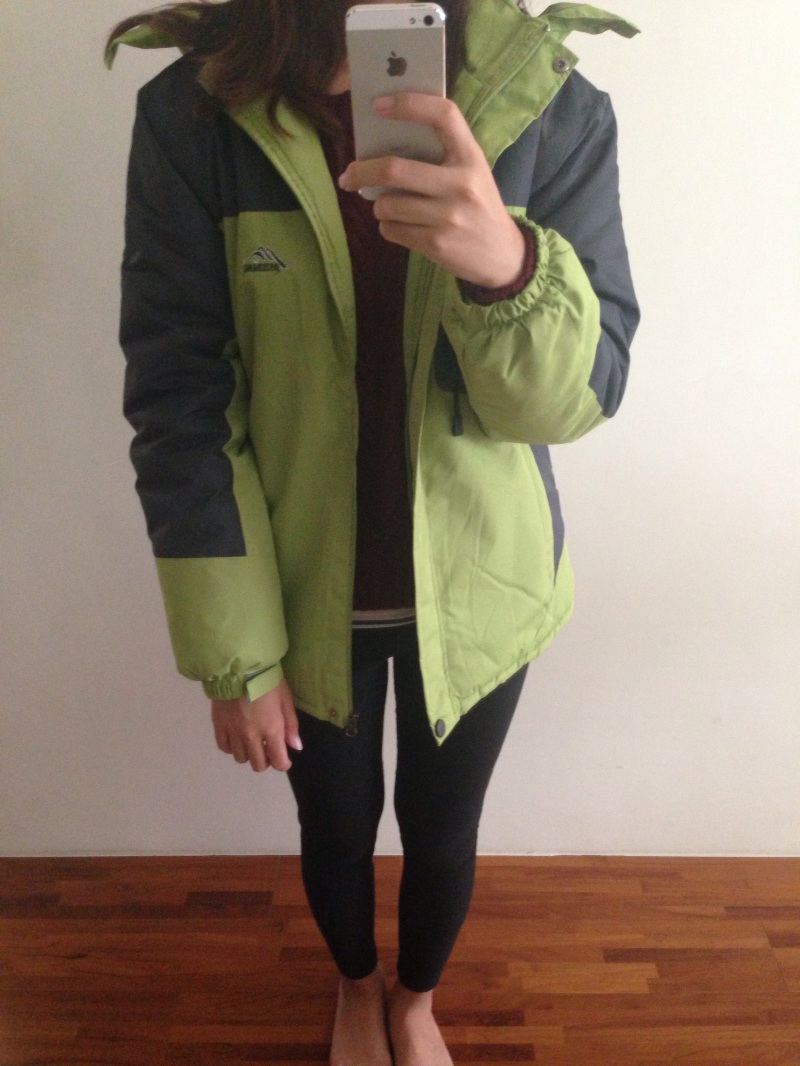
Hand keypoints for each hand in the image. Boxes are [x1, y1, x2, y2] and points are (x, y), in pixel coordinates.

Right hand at [211, 679, 301, 772]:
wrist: (239, 666)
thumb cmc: (267, 681)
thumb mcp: (286, 700)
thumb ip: (291, 726)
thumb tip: (296, 747)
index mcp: (271, 729)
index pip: (278, 762)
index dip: (283, 763)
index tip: (284, 757)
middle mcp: (251, 736)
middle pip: (258, 765)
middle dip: (266, 760)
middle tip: (268, 748)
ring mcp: (233, 732)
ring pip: (240, 758)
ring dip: (248, 753)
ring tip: (252, 741)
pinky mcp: (218, 726)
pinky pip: (224, 748)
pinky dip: (232, 747)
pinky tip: (236, 737)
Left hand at [338, 92, 525, 288]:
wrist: (503, 256)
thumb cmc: (478, 207)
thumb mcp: (472, 173)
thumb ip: (440, 155)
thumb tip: (383, 146)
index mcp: (471, 157)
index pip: (444, 116)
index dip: (410, 104)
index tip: (380, 105)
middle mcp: (461, 184)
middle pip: (394, 169)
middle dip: (362, 171)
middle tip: (348, 175)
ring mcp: (448, 217)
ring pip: (387, 204)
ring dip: (379, 205)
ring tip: (390, 207)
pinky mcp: (436, 244)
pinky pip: (391, 230)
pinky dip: (389, 227)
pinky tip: (403, 227)